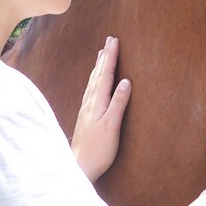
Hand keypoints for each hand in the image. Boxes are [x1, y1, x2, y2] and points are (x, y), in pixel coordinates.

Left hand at [72, 36, 130, 180]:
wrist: (79, 166)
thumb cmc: (98, 149)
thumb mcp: (112, 126)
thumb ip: (118, 103)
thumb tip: (126, 81)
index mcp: (98, 102)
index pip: (106, 74)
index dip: (111, 57)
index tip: (115, 40)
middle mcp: (90, 102)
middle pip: (98, 74)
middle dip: (104, 57)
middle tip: (109, 40)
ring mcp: (86, 109)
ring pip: (92, 81)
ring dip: (98, 66)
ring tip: (101, 54)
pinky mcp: (85, 116)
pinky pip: (90, 90)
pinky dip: (94, 79)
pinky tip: (94, 81)